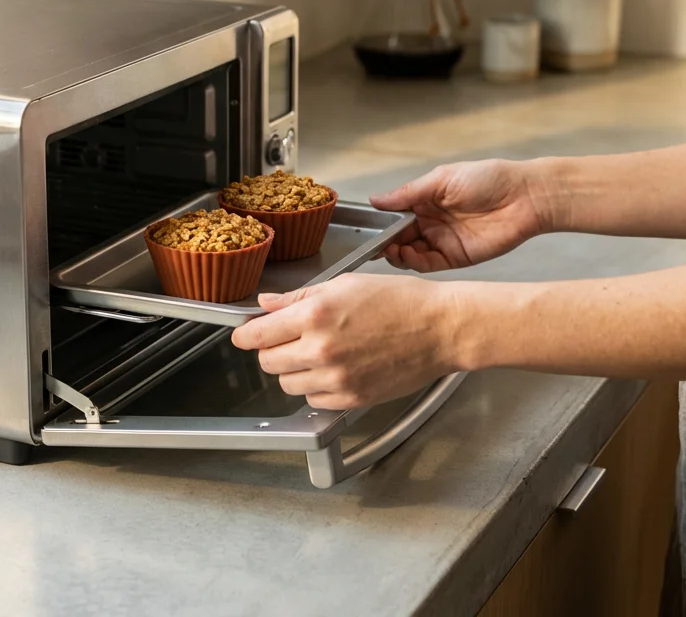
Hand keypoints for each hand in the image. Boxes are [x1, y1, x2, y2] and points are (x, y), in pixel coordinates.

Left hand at [229, 273, 460, 409]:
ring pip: (287, 384)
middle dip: (271, 349)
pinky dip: (317, 387)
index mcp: (315, 316)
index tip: (245, 334)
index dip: (245, 334)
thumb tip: (265, 305)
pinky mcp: (352, 398)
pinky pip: (313, 400)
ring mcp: (336, 378)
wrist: (440, 328)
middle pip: (266, 361)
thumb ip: (298, 298)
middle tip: (289, 339)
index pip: (255, 334)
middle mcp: (320, 350)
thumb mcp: (344, 284)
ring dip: (293, 370)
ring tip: (317, 353)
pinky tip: (335, 368)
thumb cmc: (400, 300)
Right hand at [369, 159, 551, 272]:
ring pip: (410, 254)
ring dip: (396, 254)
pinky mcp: (456, 257)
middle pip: (399, 238)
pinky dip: (413, 262)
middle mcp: (432, 223)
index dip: (381, 224)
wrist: (524, 197)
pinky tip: (406, 255)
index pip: (395, 217)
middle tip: (374, 244)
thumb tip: (376, 199)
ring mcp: (443, 241)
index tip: (367, 229)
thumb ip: (409, 192)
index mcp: (427, 201)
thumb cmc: (489, 179)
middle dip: (384, 242)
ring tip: (389, 249)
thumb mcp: (442, 179)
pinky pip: (428, 264)